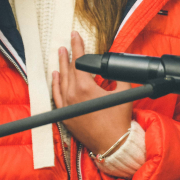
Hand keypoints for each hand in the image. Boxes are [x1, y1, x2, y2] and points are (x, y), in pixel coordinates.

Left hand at [52, 31, 132, 155]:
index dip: (77, 46)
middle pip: (68, 69)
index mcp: (85, 88)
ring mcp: (67, 106)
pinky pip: (57, 96)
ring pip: (61, 81)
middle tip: (67, 42)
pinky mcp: (65, 116)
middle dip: (68, 54)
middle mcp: (72, 95)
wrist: (113, 144)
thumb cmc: (119, 120)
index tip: (75, 35)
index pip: (79, 61)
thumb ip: (119, 77)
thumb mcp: (123, 93)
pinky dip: (55, 84)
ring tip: (60, 53)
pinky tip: (55, 75)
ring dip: (61, 66)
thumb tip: (117, 67)